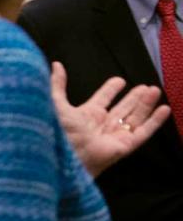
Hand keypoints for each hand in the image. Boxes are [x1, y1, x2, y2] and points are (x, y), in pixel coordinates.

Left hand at [51, 62, 170, 176]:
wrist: (66, 156)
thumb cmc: (59, 132)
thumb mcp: (57, 103)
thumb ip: (58, 85)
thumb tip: (55, 65)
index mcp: (86, 115)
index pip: (102, 99)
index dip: (110, 90)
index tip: (119, 80)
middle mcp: (101, 125)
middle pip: (122, 108)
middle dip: (134, 98)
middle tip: (145, 86)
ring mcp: (114, 136)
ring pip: (134, 117)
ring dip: (145, 104)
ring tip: (155, 90)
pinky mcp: (125, 146)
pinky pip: (143, 132)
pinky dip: (155, 121)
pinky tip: (164, 109)